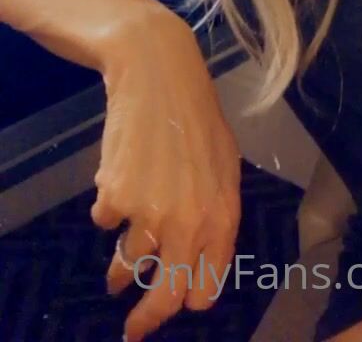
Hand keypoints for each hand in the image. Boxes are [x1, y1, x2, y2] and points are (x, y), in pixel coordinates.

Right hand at [89, 7, 241, 341]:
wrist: (159, 75)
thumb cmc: (197, 115)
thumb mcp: (224, 164)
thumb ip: (215, 212)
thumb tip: (199, 255)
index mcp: (222, 216)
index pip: (205, 286)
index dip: (188, 301)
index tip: (176, 308)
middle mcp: (188, 223)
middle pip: (165, 295)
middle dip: (146, 317)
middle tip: (134, 328)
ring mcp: (150, 213)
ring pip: (130, 263)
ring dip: (121, 270)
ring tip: (117, 270)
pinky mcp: (116, 197)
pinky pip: (106, 221)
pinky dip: (109, 209)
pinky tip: (118, 181)